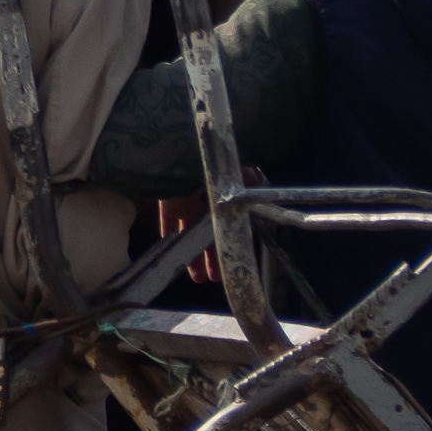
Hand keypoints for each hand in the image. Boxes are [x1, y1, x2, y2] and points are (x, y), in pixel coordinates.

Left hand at [159, 168, 263, 284]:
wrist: (182, 151)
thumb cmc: (213, 162)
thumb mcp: (238, 172)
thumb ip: (251, 180)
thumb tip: (263, 185)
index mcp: (224, 197)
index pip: (229, 226)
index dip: (231, 244)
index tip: (233, 263)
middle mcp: (207, 202)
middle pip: (209, 235)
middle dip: (213, 258)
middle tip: (215, 279)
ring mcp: (187, 203)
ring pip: (190, 234)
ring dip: (193, 256)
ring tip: (198, 279)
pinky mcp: (169, 202)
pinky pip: (168, 223)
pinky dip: (172, 236)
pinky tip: (174, 253)